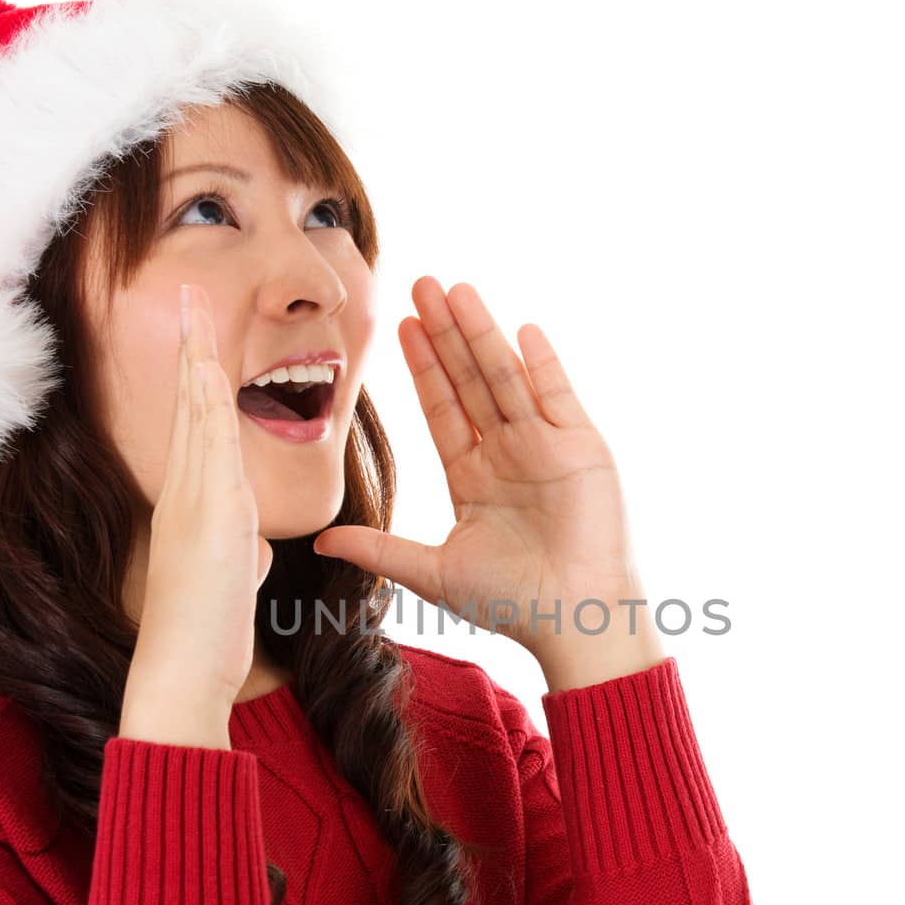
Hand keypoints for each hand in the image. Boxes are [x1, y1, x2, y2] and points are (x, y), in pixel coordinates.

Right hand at [124, 283, 273, 730]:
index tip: (201, 338)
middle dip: (192, 350)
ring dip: (197, 360)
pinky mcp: (208, 520)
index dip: (199, 379)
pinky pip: (209, 450)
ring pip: (196, 417)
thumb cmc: (204, 634)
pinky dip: (207, 408)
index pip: (198, 428)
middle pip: (190, 408)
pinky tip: (209, 371)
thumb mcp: (232, 580)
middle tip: (190, 297)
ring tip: (196, 310)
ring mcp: (192, 504)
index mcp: (192, 505)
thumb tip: (253, 551)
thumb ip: (241, 554)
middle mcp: (185, 495)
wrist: (179, 674)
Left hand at [312, 277, 643, 657]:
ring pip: (507, 378)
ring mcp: (546, 447)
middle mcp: (509, 454)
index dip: (422, 368)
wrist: (572, 620)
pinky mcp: (583, 450)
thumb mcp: (432, 572)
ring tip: (459, 290)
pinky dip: (542, 364)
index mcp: (474, 477)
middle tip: (421, 284)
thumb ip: (379, 549)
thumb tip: (321, 539)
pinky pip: (558, 397)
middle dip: (446, 334)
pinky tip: (522, 329)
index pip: (443, 408)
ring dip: (483, 334)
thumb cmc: (511, 603)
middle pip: (471, 381)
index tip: (400, 326)